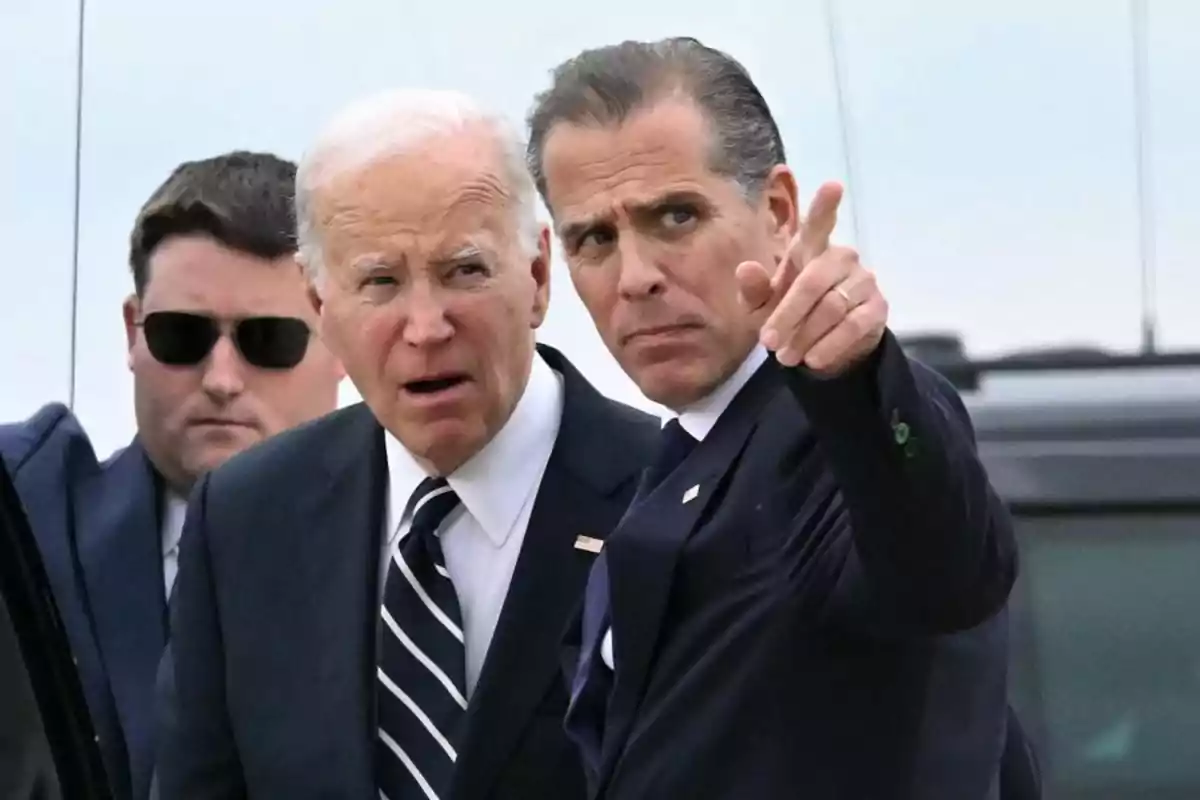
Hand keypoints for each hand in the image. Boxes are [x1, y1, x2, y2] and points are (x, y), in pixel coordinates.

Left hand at [735, 181, 887, 375]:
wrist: (824, 346)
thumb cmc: (790, 312)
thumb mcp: (764, 306)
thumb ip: (754, 289)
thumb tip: (745, 269)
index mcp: (811, 249)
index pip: (819, 224)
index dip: (825, 206)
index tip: (834, 186)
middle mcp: (841, 258)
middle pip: (813, 282)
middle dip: (787, 315)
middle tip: (768, 344)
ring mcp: (863, 281)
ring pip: (831, 308)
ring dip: (805, 336)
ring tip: (787, 357)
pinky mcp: (877, 308)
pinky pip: (852, 326)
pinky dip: (829, 346)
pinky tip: (813, 360)